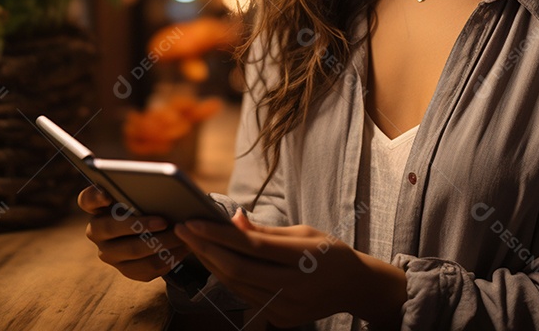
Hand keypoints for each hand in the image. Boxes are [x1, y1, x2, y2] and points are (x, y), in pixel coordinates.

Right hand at [77, 185, 189, 281]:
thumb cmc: (147, 202)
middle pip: (111, 228)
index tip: (107, 194)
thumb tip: (161, 185)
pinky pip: (146, 269)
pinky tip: (182, 248)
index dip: (95, 197)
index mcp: (96, 207)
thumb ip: (142, 188)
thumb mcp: (141, 193)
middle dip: (139, 224)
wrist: (155, 230)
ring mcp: (109, 253)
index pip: (87, 199)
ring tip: (180, 235)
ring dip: (160, 243)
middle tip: (164, 220)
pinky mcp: (126, 270)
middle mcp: (96, 231)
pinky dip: (167, 258)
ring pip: (133, 250)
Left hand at [174, 210, 405, 327]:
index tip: (193, 220)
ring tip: (193, 241)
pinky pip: (244, 296)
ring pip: (236, 285)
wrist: (354, 287)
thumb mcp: (304, 232)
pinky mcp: (281, 319)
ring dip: (210, 262)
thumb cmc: (328, 252)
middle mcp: (295, 287)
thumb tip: (233, 219)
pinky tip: (213, 259)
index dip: (219, 234)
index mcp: (303, 258)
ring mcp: (287, 307)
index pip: (252, 246)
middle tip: (183, 229)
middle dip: (205, 248)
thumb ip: (265, 230)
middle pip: (238, 269)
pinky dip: (225, 276)